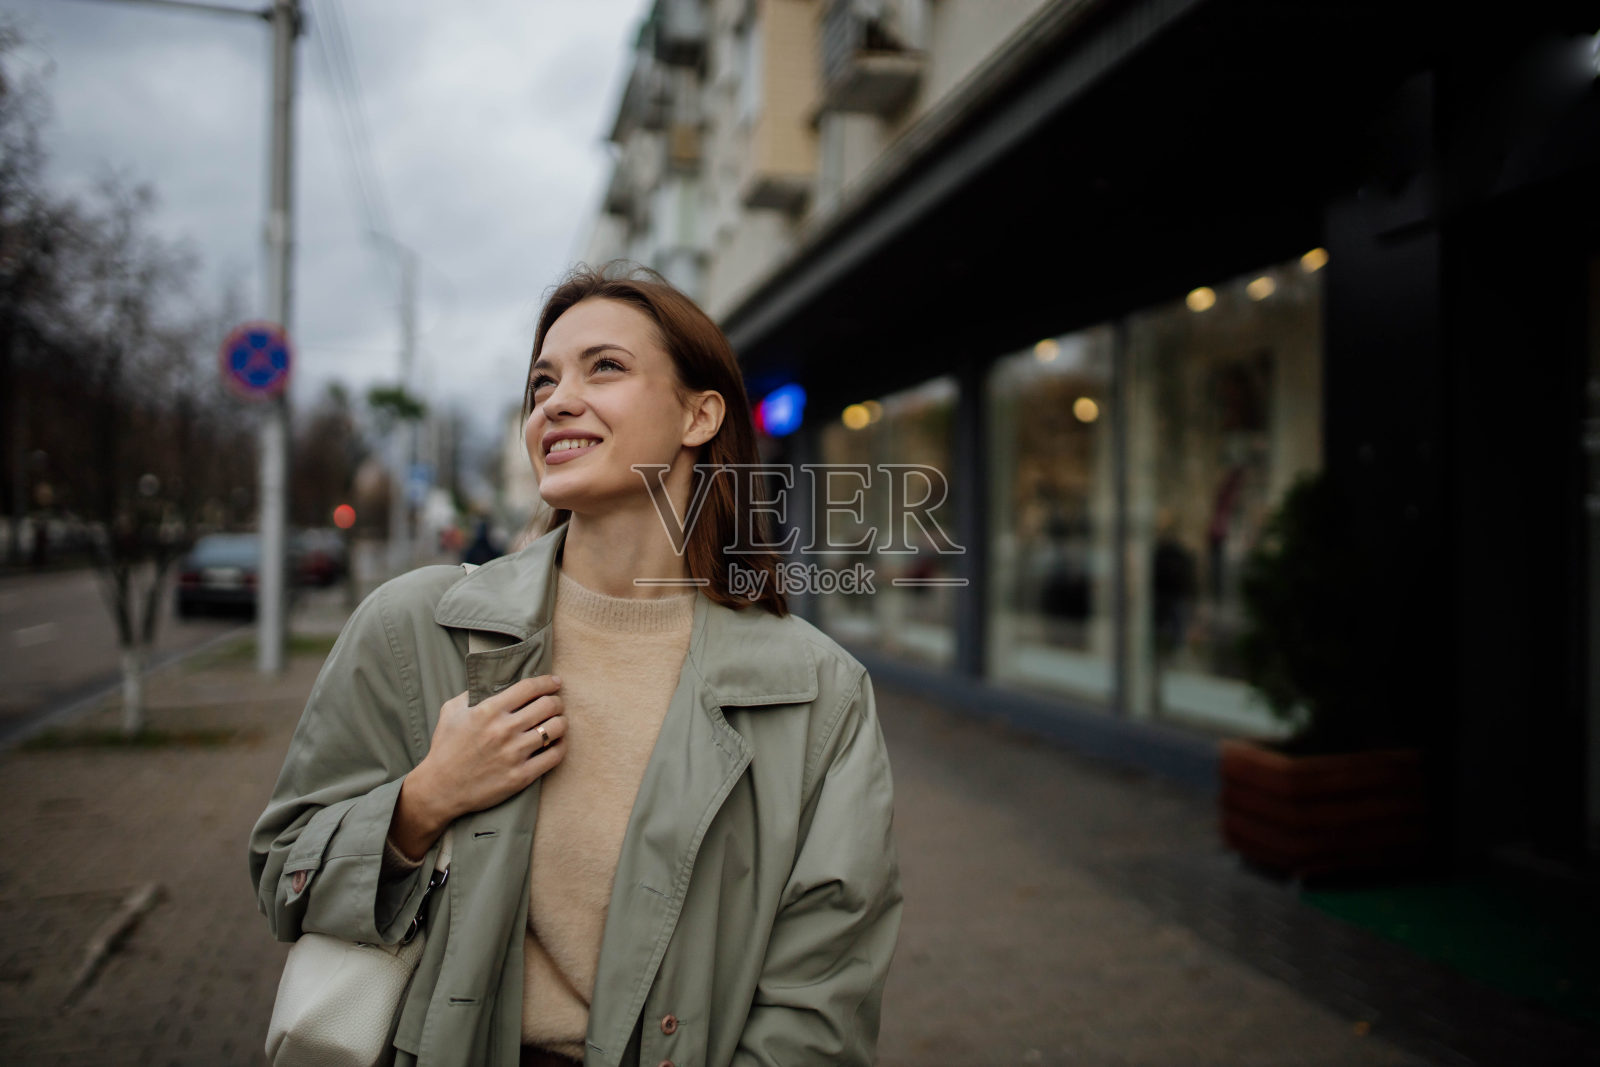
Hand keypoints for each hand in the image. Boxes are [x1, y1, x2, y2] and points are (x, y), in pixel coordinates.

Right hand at [423, 675, 567, 819]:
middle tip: (556, 703)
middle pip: (548, 705)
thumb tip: (490, 681)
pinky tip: (557, 743)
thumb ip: (471, 693)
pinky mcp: (521, 776)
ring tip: (558, 722)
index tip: (555, 682)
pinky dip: (560, 746)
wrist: (440, 789)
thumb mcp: (451, 712)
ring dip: (561, 722)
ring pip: (555, 729)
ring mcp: (514, 754)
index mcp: (488, 711)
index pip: (529, 688)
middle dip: (557, 701)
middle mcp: (504, 730)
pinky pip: (554, 755)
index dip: (547, 682)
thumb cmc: (445, 748)